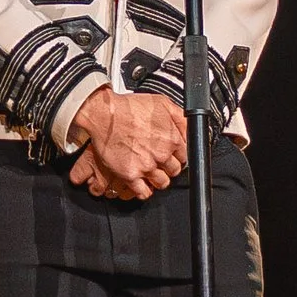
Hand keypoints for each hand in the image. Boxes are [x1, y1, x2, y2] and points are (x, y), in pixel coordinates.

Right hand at [66, 87, 188, 198]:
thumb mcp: (162, 103)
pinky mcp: (130, 175)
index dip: (178, 155)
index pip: (185, 156)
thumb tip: (192, 129)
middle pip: (175, 171)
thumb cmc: (129, 107)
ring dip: (159, 179)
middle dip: (169, 166)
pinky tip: (142, 184)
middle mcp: (161, 154)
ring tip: (152, 172)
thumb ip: (180, 118)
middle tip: (160, 161)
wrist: (104, 114)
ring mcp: (146, 166)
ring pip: (162, 183)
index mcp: (172, 138)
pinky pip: (144, 192)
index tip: (173, 154)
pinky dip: (145, 191)